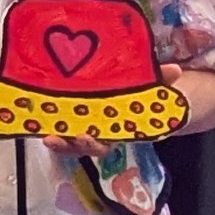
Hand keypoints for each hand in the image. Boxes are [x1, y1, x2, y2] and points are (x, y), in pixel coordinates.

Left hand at [42, 65, 184, 157]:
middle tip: (58, 138)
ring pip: (67, 140)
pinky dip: (47, 125)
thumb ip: (162, 80)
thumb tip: (177, 69)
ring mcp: (81, 127)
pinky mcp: (67, 118)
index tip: (87, 136)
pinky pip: (57, 126)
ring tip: (45, 135)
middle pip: (81, 145)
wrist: (132, 94)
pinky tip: (37, 120)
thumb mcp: (151, 87)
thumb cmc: (141, 94)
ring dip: (56, 140)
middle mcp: (96, 133)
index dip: (94, 143)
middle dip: (70, 145)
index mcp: (115, 129)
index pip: (104, 142)